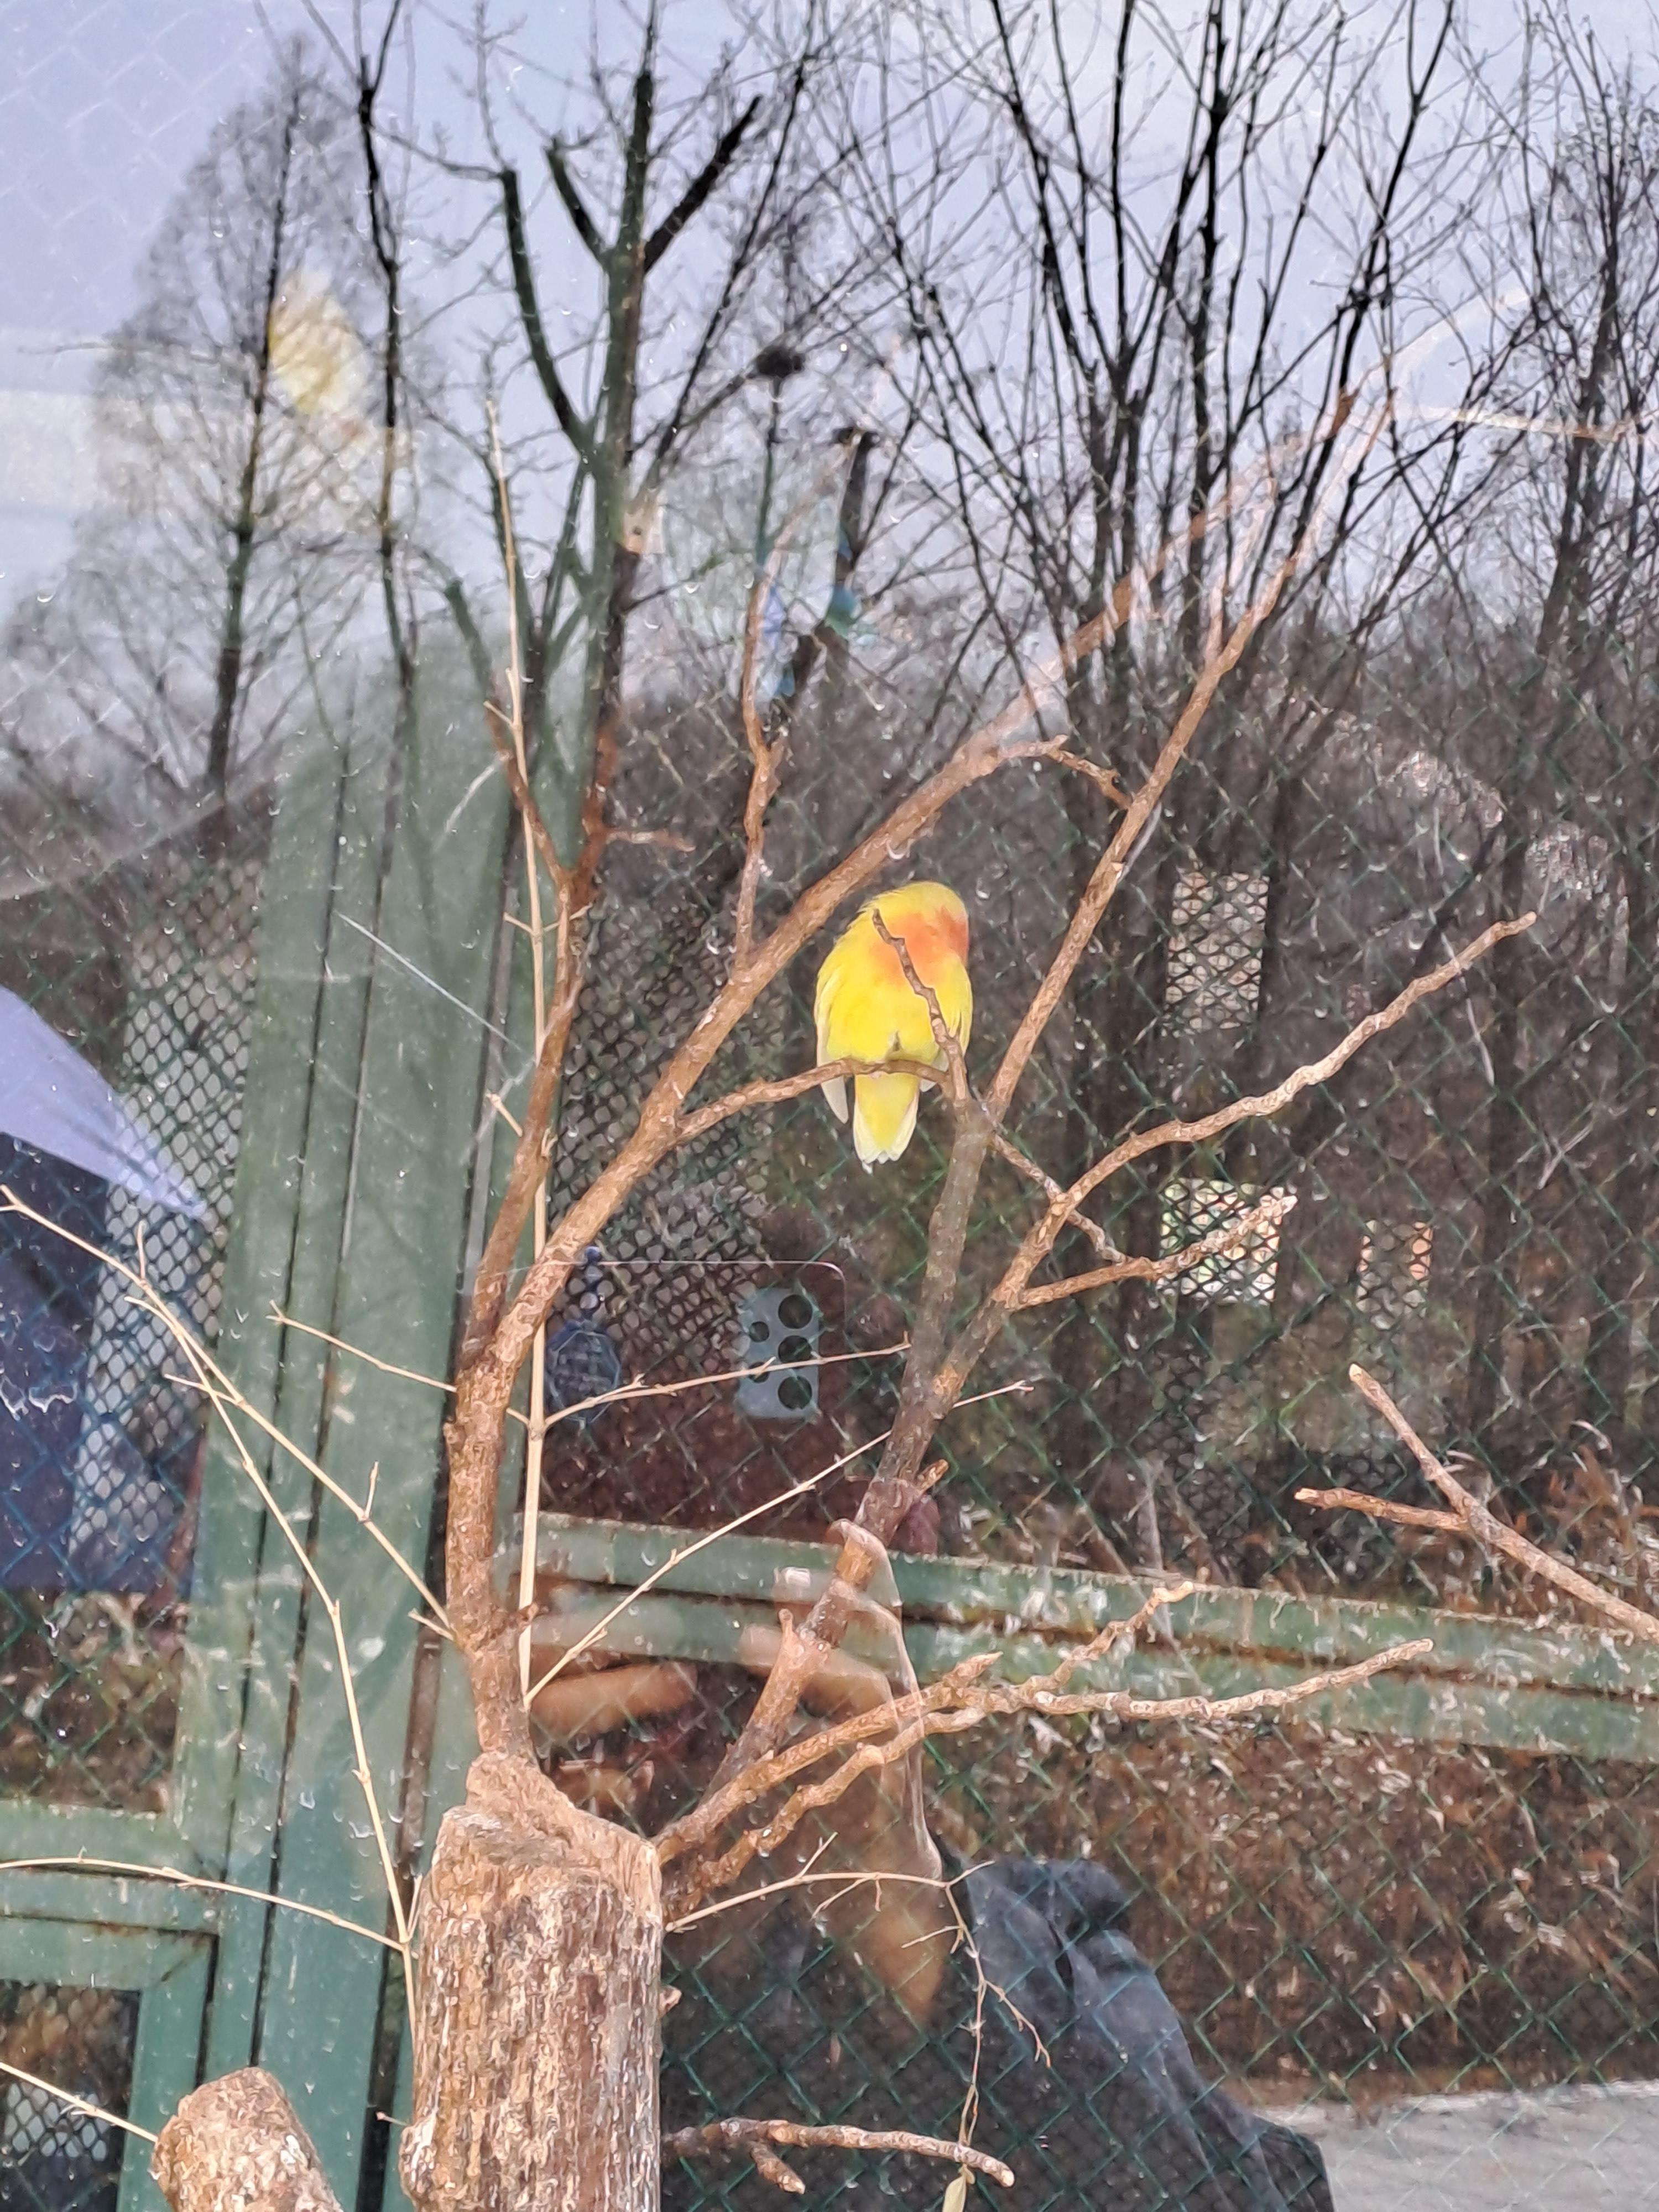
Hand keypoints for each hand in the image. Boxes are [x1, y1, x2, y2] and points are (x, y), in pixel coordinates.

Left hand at [736, 1544, 953, 2023]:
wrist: (884, 1880)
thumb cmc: (843, 1793)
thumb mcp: (819, 1723)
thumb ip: (803, 1678)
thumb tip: (763, 1622)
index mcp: (888, 1675)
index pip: (885, 1605)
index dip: (870, 1560)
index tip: (840, 1519)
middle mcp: (904, 1696)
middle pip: (883, 1628)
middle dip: (838, 1595)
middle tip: (777, 1579)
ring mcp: (901, 1737)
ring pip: (871, 1678)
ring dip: (813, 1655)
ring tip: (753, 1641)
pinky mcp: (888, 1779)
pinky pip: (857, 1741)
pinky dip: (819, 1723)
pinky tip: (777, 1716)